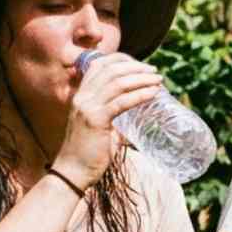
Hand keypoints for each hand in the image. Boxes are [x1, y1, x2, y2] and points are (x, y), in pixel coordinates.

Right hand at [55, 52, 162, 187]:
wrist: (72, 171)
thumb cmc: (88, 152)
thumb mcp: (99, 125)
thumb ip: (112, 114)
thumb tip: (134, 109)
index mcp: (81, 94)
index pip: (100, 64)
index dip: (121, 60)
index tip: (141, 65)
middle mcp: (82, 97)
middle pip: (111, 70)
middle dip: (136, 67)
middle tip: (154, 72)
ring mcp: (87, 107)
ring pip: (117, 83)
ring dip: (141, 79)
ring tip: (158, 81)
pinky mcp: (95, 120)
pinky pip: (121, 102)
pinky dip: (139, 95)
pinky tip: (153, 94)